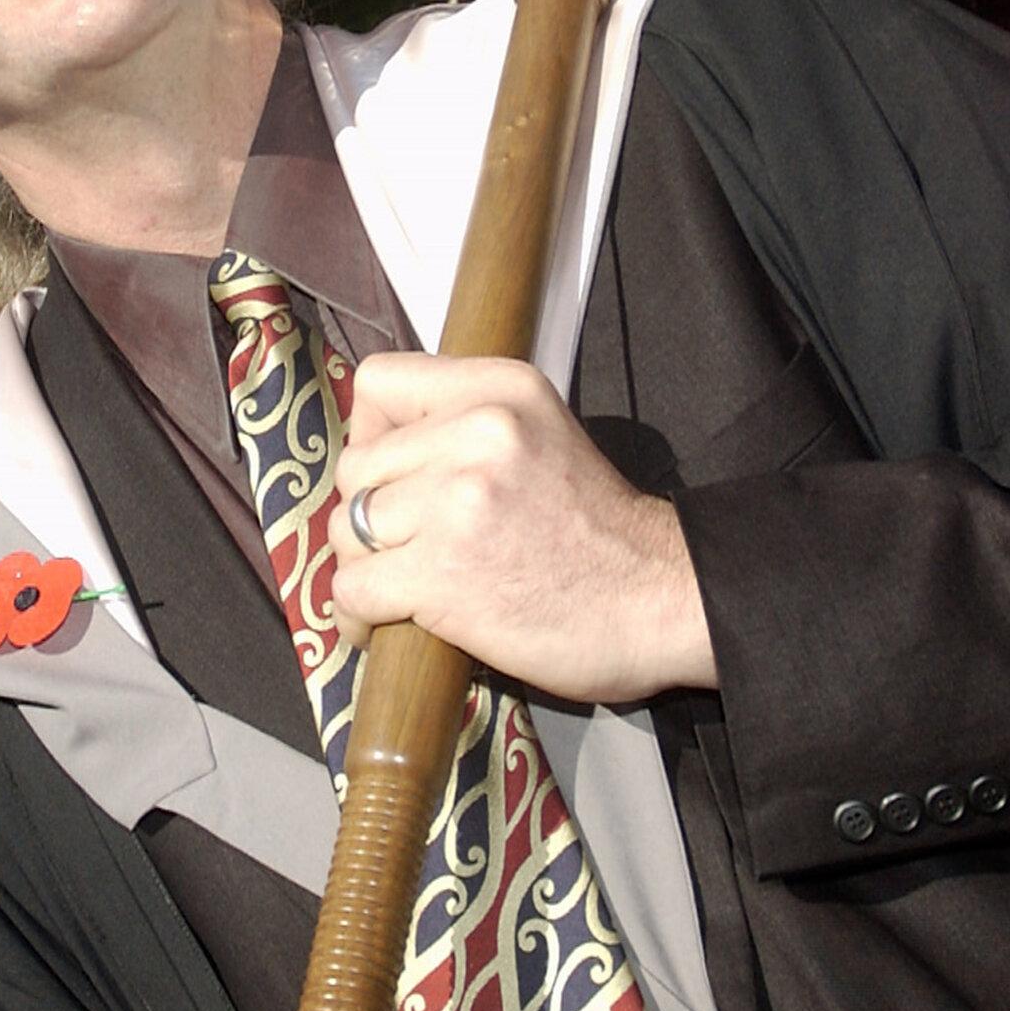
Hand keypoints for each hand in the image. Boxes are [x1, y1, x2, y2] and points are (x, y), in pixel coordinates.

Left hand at [331, 352, 714, 701]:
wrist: (660, 601)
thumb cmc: (603, 535)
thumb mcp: (540, 437)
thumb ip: (467, 428)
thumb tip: (377, 450)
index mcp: (502, 389)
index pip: (380, 383)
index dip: (370, 435)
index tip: (392, 475)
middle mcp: (478, 431)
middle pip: (356, 467)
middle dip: (367, 514)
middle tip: (403, 546)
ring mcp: (458, 500)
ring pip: (348, 528)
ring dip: (365, 566)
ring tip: (398, 589)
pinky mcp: (444, 571)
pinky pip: (354, 588)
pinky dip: (358, 616)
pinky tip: (382, 626)